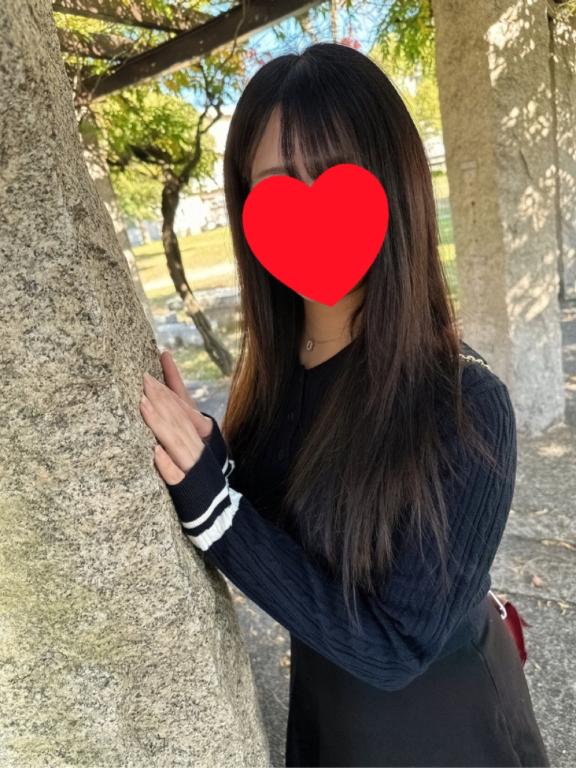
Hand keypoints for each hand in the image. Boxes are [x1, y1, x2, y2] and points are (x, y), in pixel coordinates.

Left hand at [139, 359, 211, 484]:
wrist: (217, 508)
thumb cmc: (200, 469)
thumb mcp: (195, 440)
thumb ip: (183, 415)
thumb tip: (168, 378)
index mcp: (200, 432)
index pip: (184, 403)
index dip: (172, 383)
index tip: (158, 362)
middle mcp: (197, 445)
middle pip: (178, 417)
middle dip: (162, 398)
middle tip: (143, 379)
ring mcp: (192, 466)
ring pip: (176, 441)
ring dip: (160, 424)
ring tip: (143, 406)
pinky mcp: (186, 487)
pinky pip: (175, 475)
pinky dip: (166, 464)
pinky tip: (154, 452)